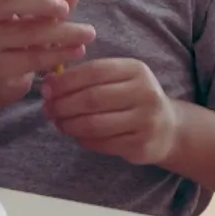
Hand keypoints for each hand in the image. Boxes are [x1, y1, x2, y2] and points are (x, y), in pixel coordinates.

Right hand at [0, 0, 95, 103]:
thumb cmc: (16, 37)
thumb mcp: (33, 17)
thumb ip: (52, 3)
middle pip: (7, 1)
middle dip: (40, 2)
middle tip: (65, 9)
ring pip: (26, 33)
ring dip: (62, 32)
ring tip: (88, 33)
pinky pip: (32, 58)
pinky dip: (58, 54)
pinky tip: (78, 50)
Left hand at [41, 58, 177, 165]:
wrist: (168, 128)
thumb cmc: (132, 98)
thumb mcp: (118, 78)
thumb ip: (87, 77)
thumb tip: (48, 83)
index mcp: (136, 70)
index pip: (94, 71)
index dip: (66, 81)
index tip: (46, 88)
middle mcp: (145, 93)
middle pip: (92, 98)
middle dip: (62, 105)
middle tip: (47, 109)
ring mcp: (146, 121)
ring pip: (94, 124)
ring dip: (68, 124)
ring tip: (58, 122)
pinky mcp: (141, 145)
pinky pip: (101, 143)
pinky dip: (82, 139)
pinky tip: (75, 134)